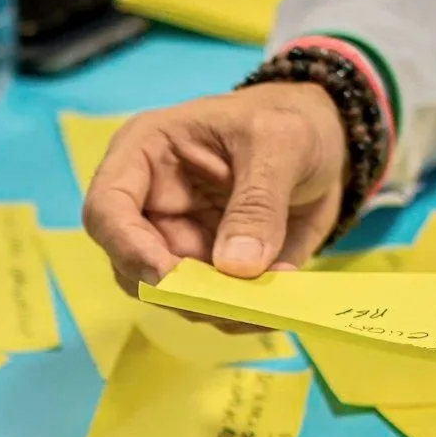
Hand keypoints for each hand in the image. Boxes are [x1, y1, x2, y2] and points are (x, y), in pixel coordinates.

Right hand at [83, 84, 347, 288]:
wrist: (329, 140)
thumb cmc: (292, 120)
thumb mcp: (282, 143)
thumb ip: (258, 202)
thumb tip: (235, 267)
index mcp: (145, 156)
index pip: (106, 210)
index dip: (129, 248)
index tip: (172, 277)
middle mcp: (150, 207)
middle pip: (133, 268)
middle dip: (181, 293)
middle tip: (236, 303)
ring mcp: (177, 244)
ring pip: (171, 298)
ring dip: (215, 311)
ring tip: (267, 305)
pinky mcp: (209, 272)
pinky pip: (212, 308)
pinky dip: (242, 316)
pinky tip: (277, 304)